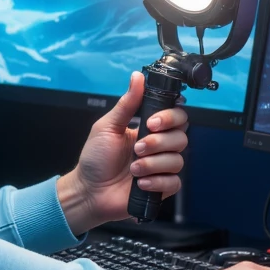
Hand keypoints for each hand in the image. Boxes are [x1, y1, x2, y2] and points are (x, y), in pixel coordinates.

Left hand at [56, 71, 188, 234]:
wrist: (89, 191)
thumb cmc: (95, 159)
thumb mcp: (107, 127)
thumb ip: (126, 104)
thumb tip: (137, 78)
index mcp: (148, 130)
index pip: (176, 117)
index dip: (170, 118)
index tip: (152, 122)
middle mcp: (158, 148)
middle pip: (181, 137)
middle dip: (159, 142)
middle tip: (138, 148)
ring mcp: (161, 168)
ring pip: (178, 160)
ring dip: (153, 163)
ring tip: (133, 169)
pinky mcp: (162, 188)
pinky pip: (174, 182)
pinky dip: (157, 182)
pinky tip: (141, 183)